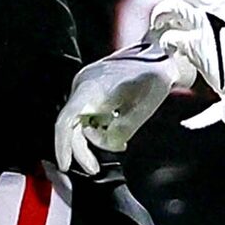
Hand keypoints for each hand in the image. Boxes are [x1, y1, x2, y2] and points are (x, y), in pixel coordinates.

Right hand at [53, 46, 181, 175]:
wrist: (161, 55)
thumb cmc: (153, 78)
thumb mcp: (142, 109)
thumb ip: (121, 131)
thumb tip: (107, 145)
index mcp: (89, 89)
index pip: (65, 121)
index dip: (63, 145)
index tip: (66, 165)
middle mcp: (82, 87)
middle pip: (71, 125)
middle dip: (81, 149)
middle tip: (94, 169)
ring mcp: (86, 88)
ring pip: (78, 122)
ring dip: (93, 139)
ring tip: (116, 147)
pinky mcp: (93, 92)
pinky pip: (87, 115)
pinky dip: (98, 129)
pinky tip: (115, 134)